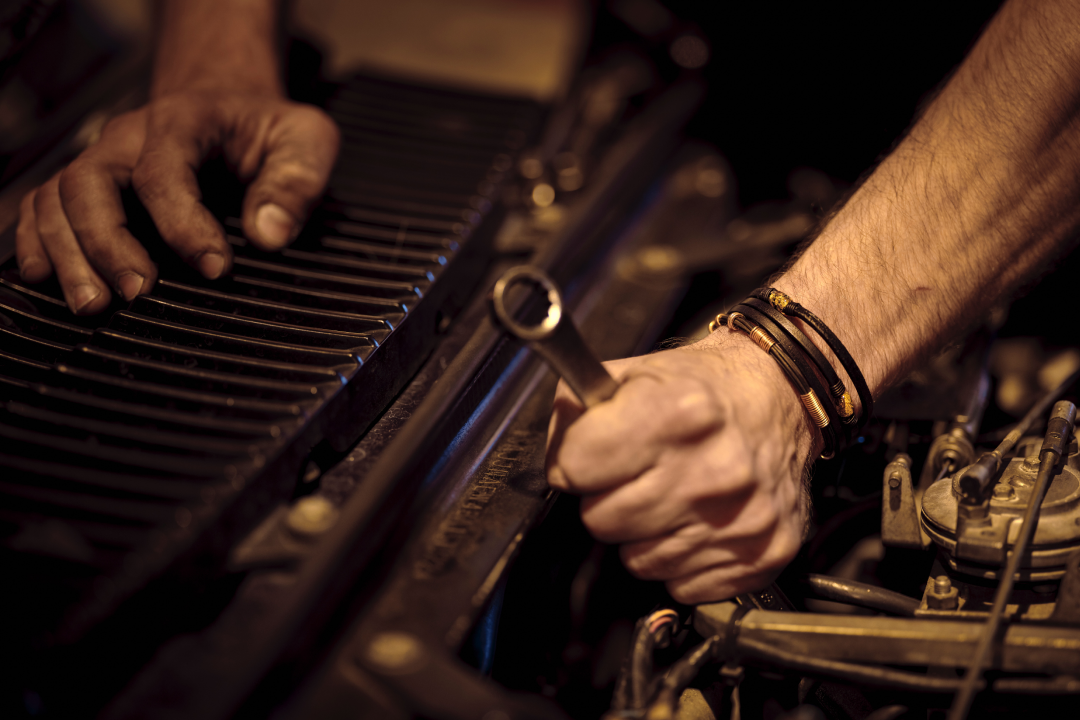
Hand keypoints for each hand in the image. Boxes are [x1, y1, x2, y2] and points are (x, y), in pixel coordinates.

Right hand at [15, 91, 339, 313]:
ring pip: (57, 198)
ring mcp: (103, 161)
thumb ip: (296, 183)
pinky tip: (45, 279)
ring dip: (68, 254)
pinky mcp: (90, 186)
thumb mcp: (305, 140)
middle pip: (91, 182)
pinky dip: (36, 241)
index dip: (184, 224)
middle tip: (137, 293)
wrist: (230, 105)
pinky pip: (42, 206)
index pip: (165, 170)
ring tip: (93, 304)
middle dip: (108, 243)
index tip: (215, 268)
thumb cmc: (266, 129)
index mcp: (184, 119)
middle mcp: (130, 137)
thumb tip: (270, 234)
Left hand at [546, 332, 815, 602]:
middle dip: (607, 499)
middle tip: (636, 476)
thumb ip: (577, 409)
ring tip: (670, 495)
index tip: (593, 455)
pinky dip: (682, 560)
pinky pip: (682, 584)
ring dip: (644, 534)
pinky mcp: (763, 554)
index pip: (575, 467)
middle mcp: (714, 470)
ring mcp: (741, 519)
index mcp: (678, 414)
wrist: (781, 398)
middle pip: (601, 521)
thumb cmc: (704, 388)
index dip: (575, 461)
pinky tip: (697, 522)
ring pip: (638, 562)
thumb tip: (556, 462)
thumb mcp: (635, 372)